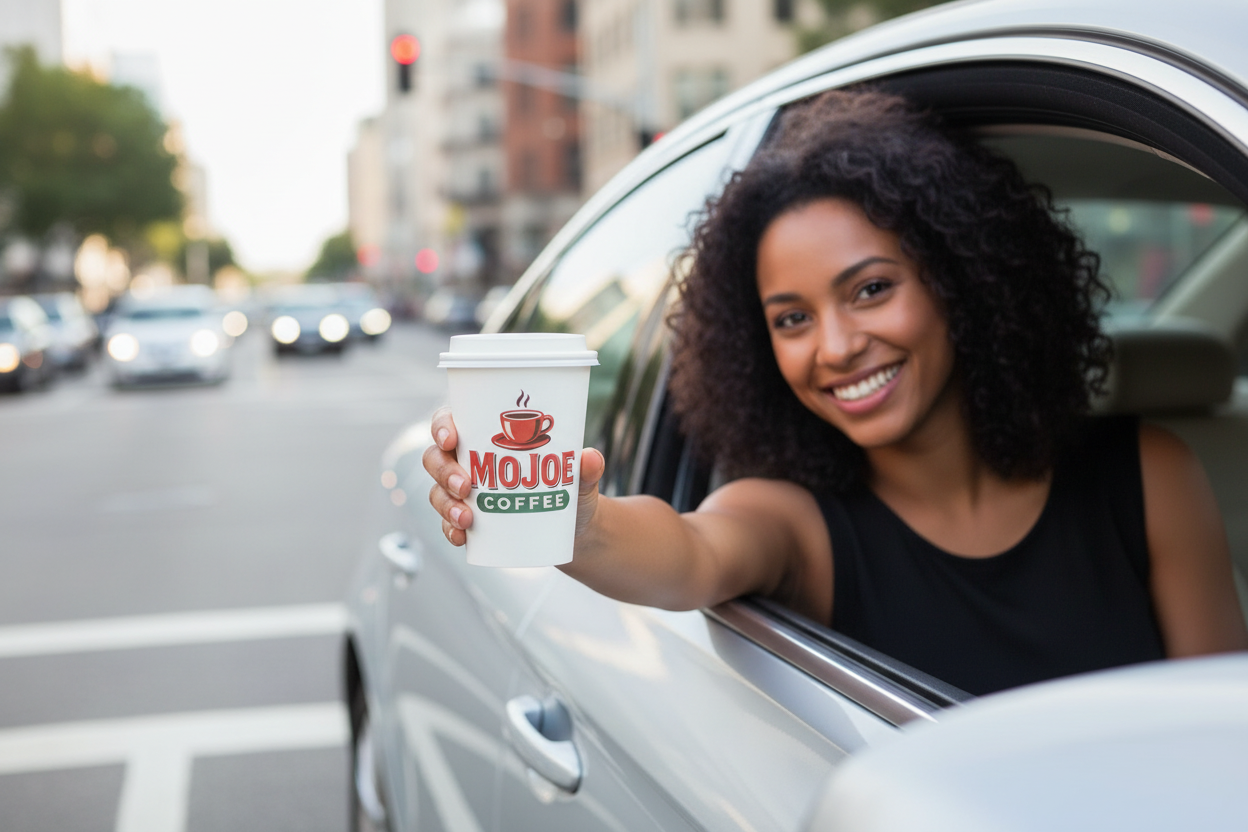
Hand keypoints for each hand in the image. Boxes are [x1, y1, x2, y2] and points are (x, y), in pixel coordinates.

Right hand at [423, 405, 607, 546]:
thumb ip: (586, 467)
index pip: (451, 420)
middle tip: (464, 487)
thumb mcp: (580, 478)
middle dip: (444, 471)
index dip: (442, 426)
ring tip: (467, 519)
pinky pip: (447, 523)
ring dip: (445, 504)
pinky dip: (450, 529)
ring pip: (437, 491)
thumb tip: (590, 458)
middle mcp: (469, 459)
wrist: (573, 530)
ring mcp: (464, 491)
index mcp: (486, 433)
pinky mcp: (468, 519)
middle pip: (436, 457)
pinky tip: (461, 537)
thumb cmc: (571, 489)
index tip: (451, 439)